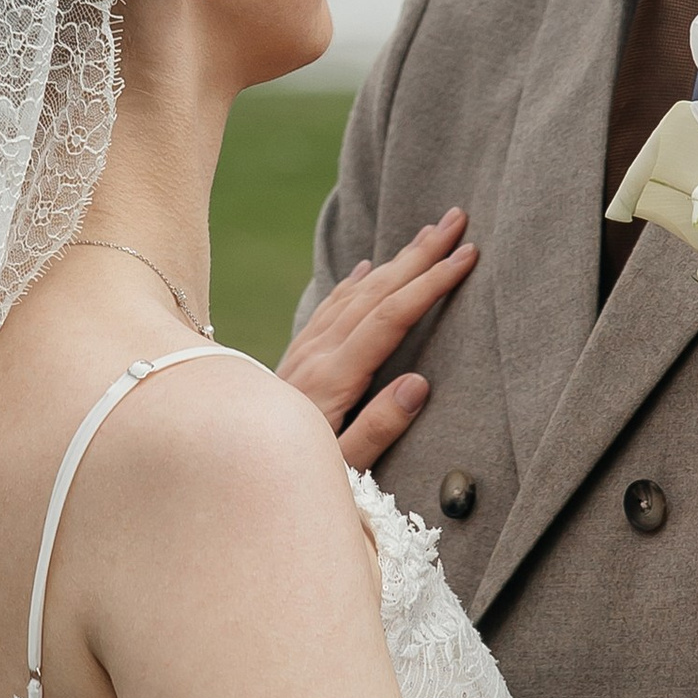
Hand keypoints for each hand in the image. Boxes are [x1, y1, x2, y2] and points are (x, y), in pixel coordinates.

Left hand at [277, 209, 476, 472]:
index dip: (431, 284)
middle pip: (375, 291)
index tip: (466, 257)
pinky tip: (368, 268)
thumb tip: (420, 383)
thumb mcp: (343, 470)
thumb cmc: (290, 478)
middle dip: (419, 254)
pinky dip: (353, 283)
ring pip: (354, 293)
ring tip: (426, 234)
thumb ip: (379, 427)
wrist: (232, 471)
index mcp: (332, 379)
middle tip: (456, 220)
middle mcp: (315, 355)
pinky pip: (328, 308)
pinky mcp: (294, 361)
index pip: (390, 318)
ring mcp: (302, 354)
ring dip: (394, 261)